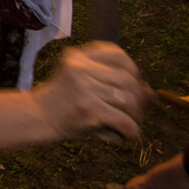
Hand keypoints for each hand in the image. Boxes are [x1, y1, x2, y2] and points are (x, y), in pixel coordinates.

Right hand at [34, 42, 151, 140]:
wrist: (38, 116)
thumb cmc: (63, 99)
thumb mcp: (82, 81)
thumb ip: (111, 81)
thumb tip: (150, 92)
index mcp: (77, 56)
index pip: (115, 53)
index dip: (131, 67)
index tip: (133, 82)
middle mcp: (80, 68)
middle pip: (126, 78)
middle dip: (137, 96)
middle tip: (136, 109)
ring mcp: (84, 88)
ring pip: (127, 99)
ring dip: (136, 114)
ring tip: (133, 122)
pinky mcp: (88, 109)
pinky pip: (122, 119)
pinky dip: (132, 129)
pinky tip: (131, 134)